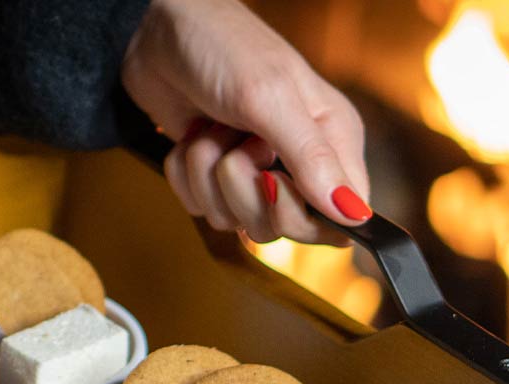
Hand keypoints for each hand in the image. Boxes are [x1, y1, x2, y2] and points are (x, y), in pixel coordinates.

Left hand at [121, 0, 370, 244]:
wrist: (154, 33)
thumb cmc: (221, 47)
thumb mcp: (270, 98)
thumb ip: (312, 159)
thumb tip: (354, 215)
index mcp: (333, 138)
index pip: (338, 218)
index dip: (301, 215)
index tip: (271, 181)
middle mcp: (296, 159)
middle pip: (280, 226)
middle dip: (244, 191)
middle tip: (236, 148)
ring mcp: (251, 169)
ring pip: (232, 219)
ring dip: (207, 175)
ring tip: (209, 129)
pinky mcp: (211, 174)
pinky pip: (198, 207)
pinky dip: (184, 174)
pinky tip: (189, 136)